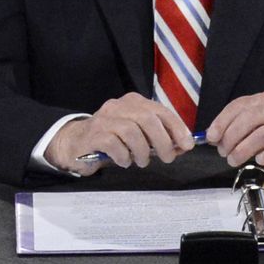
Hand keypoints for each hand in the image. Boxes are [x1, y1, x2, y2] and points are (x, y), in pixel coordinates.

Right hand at [45, 93, 194, 173]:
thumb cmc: (113, 140)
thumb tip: (183, 146)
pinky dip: (124, 156)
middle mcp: (118, 106)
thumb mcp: (138, 136)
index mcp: (134, 102)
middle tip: (167, 158)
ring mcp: (104, 119)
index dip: (177, 128)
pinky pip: (114, 144)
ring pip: (131, 131)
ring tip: (142, 161)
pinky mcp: (93, 134)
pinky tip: (124, 161)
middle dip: (163, 141)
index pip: (161, 111)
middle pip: (148, 119)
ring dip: (142, 151)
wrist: (76, 143)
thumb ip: (159, 138)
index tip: (187, 145)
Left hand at [204, 91, 263, 179]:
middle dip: (231, 136)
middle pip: (249, 117)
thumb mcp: (259, 129)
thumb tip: (213, 137)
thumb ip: (239, 129)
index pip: (240, 105)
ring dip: (244, 149)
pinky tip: (260, 160)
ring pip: (263, 133)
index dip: (222, 120)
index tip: (211, 137)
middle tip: (223, 152)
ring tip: (234, 160)